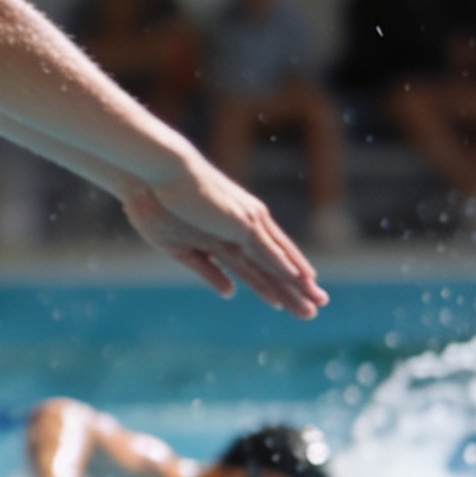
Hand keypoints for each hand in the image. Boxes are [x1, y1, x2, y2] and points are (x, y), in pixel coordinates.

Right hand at [120, 159, 326, 318]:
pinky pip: (268, 251)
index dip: (280, 282)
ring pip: (278, 262)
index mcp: (230, 230)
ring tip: (317, 303)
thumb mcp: (181, 248)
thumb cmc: (157, 203)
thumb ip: (208, 270)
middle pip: (277, 265)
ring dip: (298, 284)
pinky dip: (284, 265)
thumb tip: (231, 292)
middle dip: (298, 288)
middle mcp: (245, 228)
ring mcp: (246, 225)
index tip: (294, 298)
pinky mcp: (242, 223)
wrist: (156, 171)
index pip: (263, 262)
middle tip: (319, 305)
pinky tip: (301, 279)